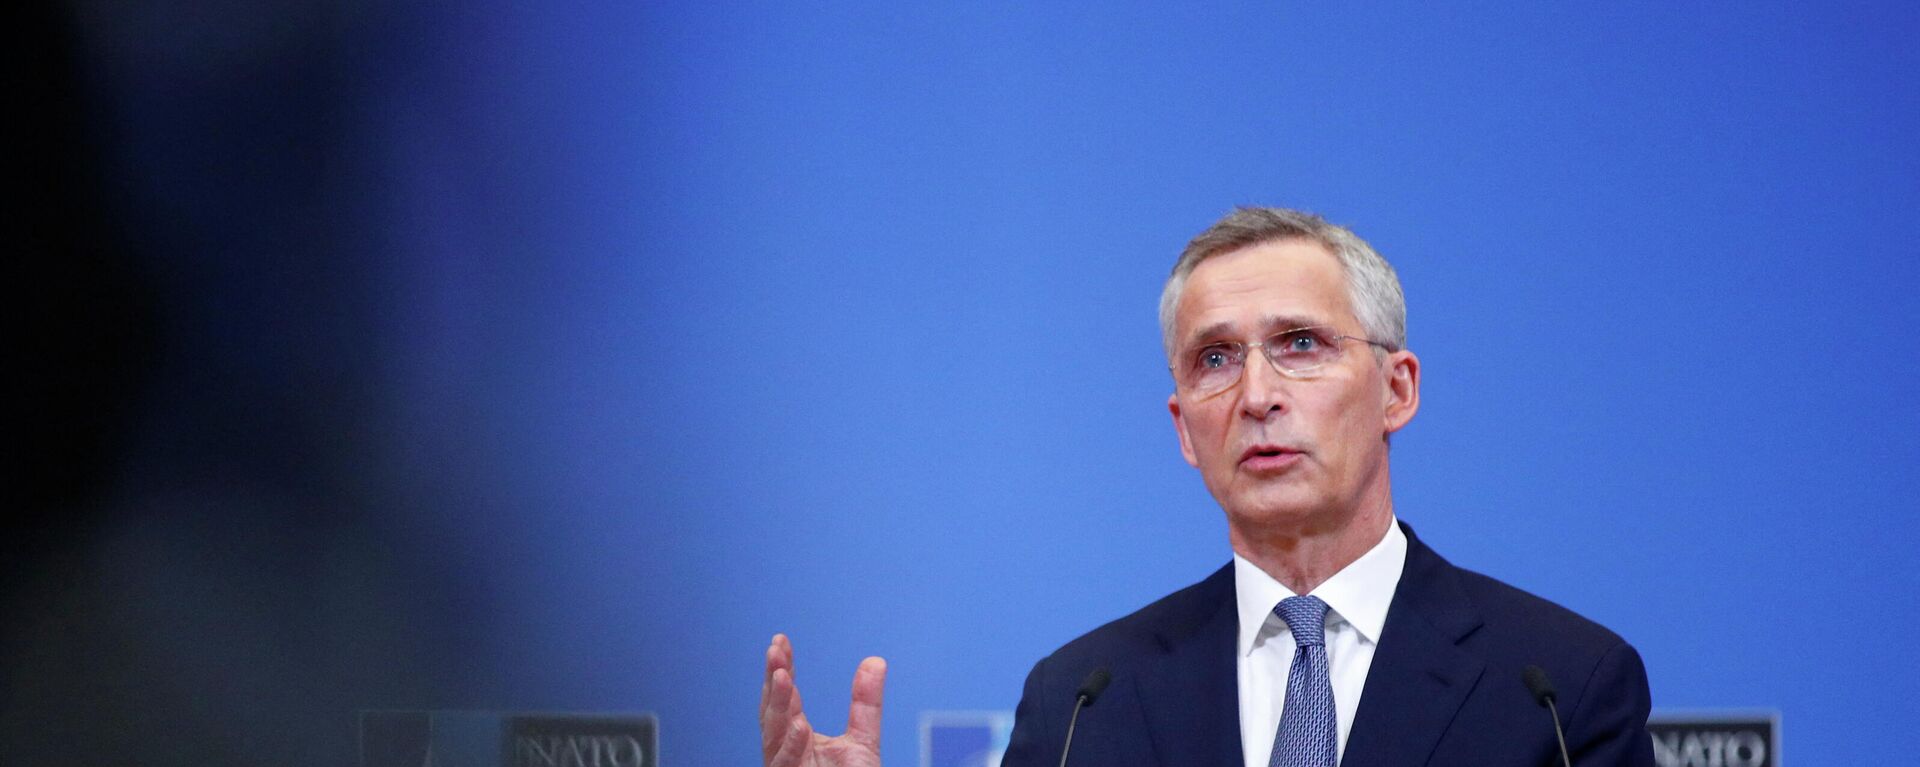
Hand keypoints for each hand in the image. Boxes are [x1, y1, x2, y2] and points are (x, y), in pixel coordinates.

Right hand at [760, 633, 886, 766]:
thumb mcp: (863, 740)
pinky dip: (791, 744)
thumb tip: (876, 662)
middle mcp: (786, 749)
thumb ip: (866, 704)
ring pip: (774, 733)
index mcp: (797, 736)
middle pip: (773, 710)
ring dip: (778, 703)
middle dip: (774, 679)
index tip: (781, 641)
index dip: (783, 668)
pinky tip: (798, 725)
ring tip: (782, 675)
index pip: (786, 696)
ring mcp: (785, 765)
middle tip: (775, 650)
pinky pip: (786, 762)